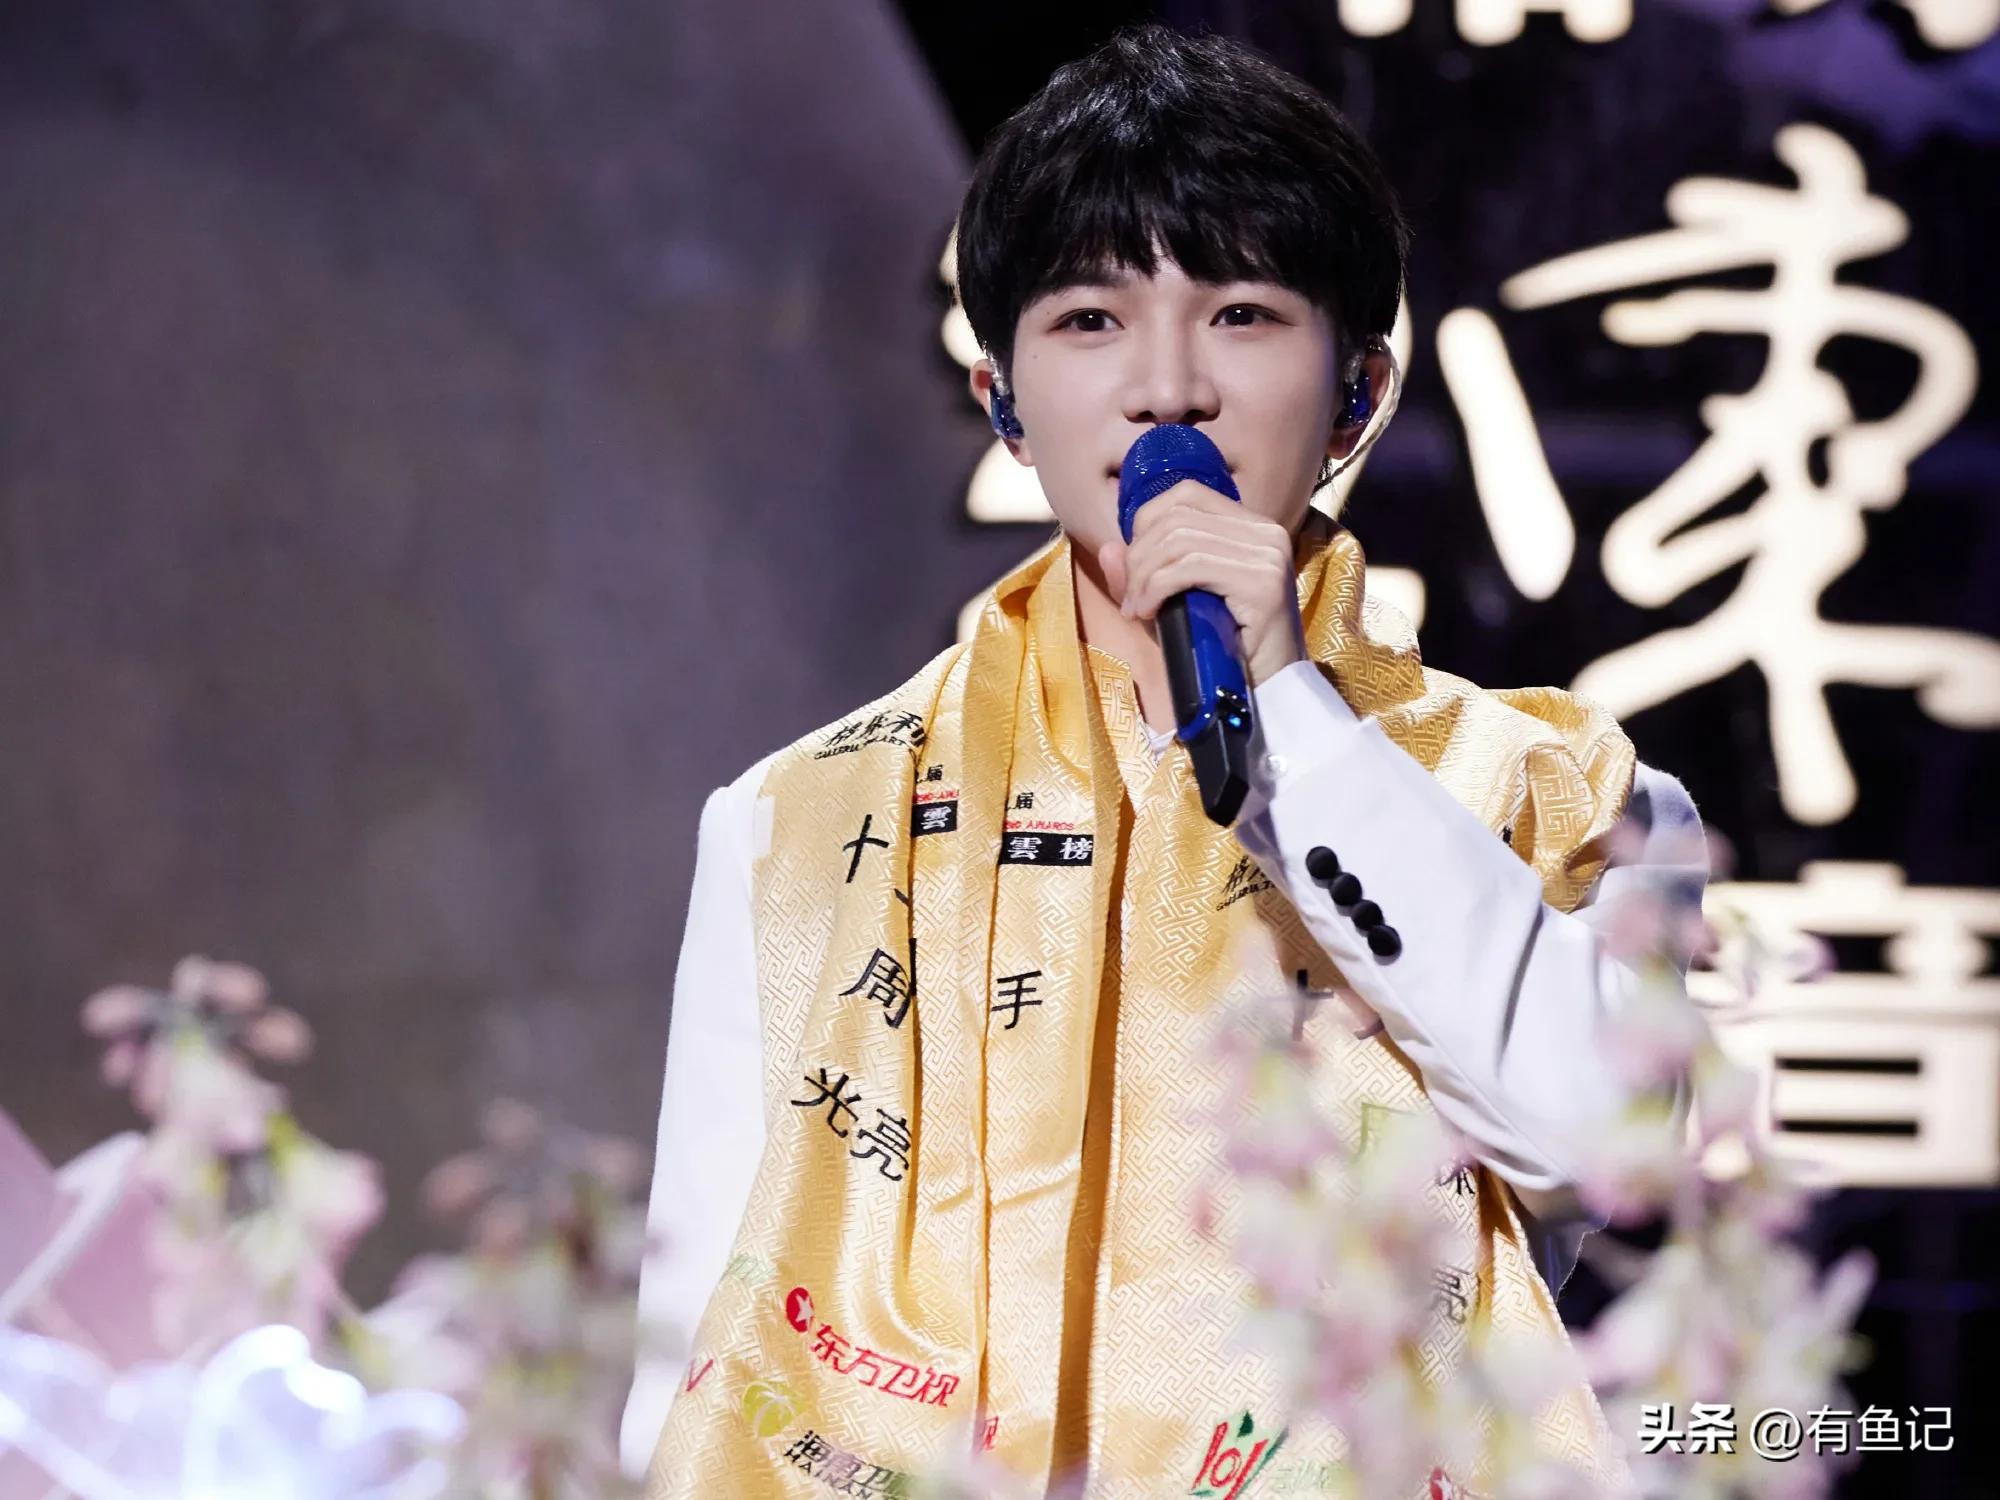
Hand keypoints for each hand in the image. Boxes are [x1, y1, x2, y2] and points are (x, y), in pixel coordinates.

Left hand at [1096, 482, 1305, 687]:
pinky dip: (1156, 588)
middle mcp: (1266, 532)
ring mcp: (1268, 554)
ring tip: (1139, 610)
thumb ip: (1144, 576)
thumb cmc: (1223, 651)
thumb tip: (1108, 548)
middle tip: (1131, 598)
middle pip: (1176, 517)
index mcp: (1252, 527)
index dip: (1147, 521)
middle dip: (1138, 557)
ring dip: (1143, 577)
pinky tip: (1150, 613)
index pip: (1187, 494)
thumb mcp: (1175, 607)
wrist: (1268, 694)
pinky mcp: (1262, 582)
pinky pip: (1190, 568)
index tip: (1135, 567)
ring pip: (1179, 541)